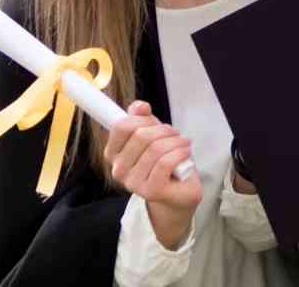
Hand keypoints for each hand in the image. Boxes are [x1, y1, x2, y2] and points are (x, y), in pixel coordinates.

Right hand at [105, 101, 201, 244]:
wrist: (177, 192)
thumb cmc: (162, 160)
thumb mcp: (152, 134)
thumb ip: (142, 118)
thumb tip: (140, 106)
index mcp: (113, 153)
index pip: (121, 127)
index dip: (141, 119)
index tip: (153, 121)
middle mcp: (118, 170)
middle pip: (141, 136)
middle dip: (163, 130)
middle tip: (174, 133)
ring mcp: (133, 183)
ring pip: (156, 149)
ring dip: (175, 141)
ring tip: (183, 143)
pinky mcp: (151, 191)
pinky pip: (165, 163)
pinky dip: (180, 153)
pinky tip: (185, 152)